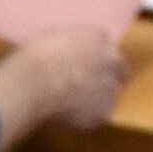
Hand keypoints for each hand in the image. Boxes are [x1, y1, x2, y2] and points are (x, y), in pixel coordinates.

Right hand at [4, 19, 129, 126]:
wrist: (35, 82)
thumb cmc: (37, 54)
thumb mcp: (55, 35)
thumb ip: (73, 43)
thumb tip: (73, 51)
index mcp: (98, 36)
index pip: (107, 47)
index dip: (97, 56)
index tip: (86, 63)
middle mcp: (112, 61)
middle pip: (117, 70)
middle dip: (106, 75)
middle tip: (86, 83)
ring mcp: (111, 89)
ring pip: (110, 94)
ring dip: (97, 97)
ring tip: (72, 101)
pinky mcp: (103, 114)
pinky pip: (97, 115)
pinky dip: (86, 115)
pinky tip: (67, 113)